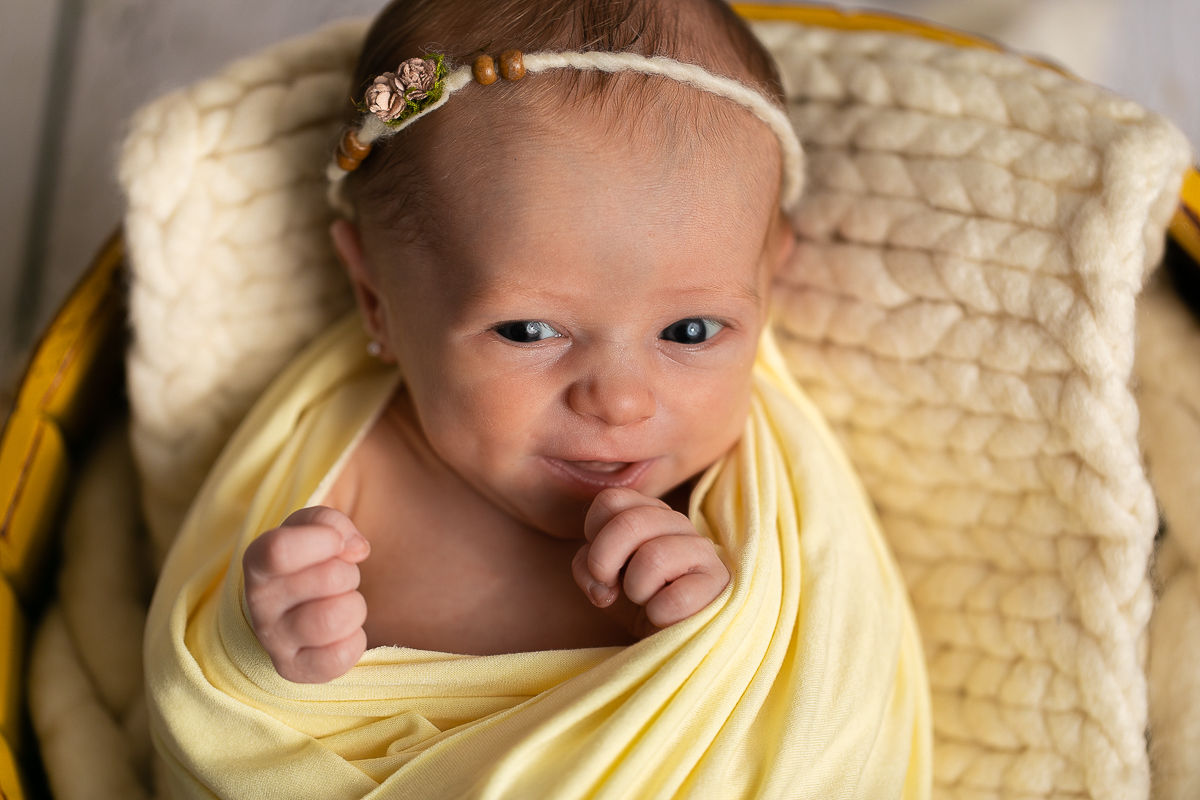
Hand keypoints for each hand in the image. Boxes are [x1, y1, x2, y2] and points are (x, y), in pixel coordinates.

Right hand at [243, 506, 369, 682]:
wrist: (305, 604)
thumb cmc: (313, 560)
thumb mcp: (317, 527)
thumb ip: (333, 523)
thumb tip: (355, 549)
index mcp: (258, 561)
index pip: (280, 550)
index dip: (325, 540)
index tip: (339, 543)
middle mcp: (258, 604)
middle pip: (329, 578)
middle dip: (348, 572)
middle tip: (337, 579)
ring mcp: (274, 641)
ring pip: (335, 619)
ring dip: (354, 606)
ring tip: (341, 605)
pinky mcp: (294, 670)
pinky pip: (341, 656)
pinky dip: (355, 641)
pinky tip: (342, 634)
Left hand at [571, 487, 729, 638]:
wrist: (675, 639)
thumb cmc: (639, 604)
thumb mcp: (604, 584)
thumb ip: (588, 568)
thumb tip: (601, 580)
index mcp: (648, 513)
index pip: (611, 500)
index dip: (594, 536)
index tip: (602, 565)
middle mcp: (677, 522)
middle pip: (628, 522)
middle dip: (603, 561)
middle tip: (610, 587)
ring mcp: (702, 550)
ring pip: (652, 557)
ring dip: (636, 590)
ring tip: (646, 601)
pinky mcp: (719, 583)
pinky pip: (676, 598)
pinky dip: (659, 614)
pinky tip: (666, 617)